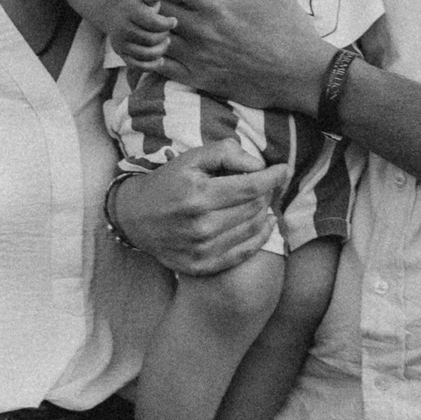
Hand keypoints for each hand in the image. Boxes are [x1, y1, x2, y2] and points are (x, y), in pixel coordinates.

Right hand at [100, 0, 174, 68]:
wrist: (111, 10)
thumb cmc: (133, 0)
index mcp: (129, 12)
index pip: (151, 22)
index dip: (166, 24)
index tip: (173, 21)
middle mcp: (122, 29)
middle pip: (150, 39)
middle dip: (163, 36)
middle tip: (167, 31)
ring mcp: (120, 43)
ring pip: (145, 54)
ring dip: (160, 50)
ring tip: (166, 42)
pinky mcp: (121, 54)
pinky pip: (137, 66)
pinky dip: (151, 66)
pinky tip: (160, 59)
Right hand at [115, 140, 285, 275]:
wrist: (136, 218)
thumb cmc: (169, 182)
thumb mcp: (191, 158)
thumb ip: (226, 153)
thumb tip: (259, 165)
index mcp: (198, 195)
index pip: (251, 187)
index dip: (273, 177)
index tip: (284, 169)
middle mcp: (201, 225)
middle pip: (254, 207)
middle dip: (267, 192)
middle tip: (268, 183)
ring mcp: (202, 249)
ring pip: (253, 229)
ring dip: (265, 212)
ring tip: (262, 201)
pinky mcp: (202, 266)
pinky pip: (244, 253)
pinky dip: (261, 237)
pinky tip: (265, 224)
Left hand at [142, 0, 333, 112]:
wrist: (301, 75)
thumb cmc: (291, 30)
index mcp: (217, 5)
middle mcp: (201, 30)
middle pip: (156, 8)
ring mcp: (197, 57)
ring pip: (154, 36)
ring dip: (144, 23)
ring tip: (141, 15)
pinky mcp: (198, 79)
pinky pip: (161, 67)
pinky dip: (148, 54)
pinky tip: (147, 45)